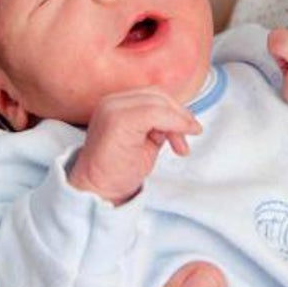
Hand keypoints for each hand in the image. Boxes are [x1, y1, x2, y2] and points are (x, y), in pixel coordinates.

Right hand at [68, 90, 202, 203]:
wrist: (97, 190)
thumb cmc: (118, 170)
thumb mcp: (145, 141)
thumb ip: (159, 126)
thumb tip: (181, 120)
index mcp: (117, 104)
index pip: (153, 96)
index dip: (175, 111)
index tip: (188, 130)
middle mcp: (112, 102)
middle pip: (158, 96)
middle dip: (180, 115)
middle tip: (190, 136)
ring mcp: (113, 109)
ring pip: (157, 103)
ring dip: (178, 121)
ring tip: (181, 147)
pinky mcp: (117, 120)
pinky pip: (154, 113)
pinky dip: (173, 124)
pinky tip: (179, 143)